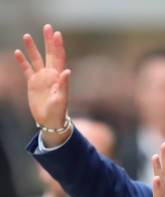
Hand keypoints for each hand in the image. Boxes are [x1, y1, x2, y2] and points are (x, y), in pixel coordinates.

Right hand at [15, 24, 70, 145]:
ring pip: (36, 59)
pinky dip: (22, 61)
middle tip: (47, 27)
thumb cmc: (58, 112)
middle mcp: (50, 75)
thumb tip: (67, 71)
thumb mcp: (61, 99)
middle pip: (49, 54)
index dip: (58, 46)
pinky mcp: (32, 83)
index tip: (57, 34)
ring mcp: (41, 78)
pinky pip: (26, 70)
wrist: (50, 122)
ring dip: (32, 48)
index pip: (59, 58)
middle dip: (48, 41)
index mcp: (58, 77)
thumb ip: (64, 85)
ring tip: (27, 36)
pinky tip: (18, 52)